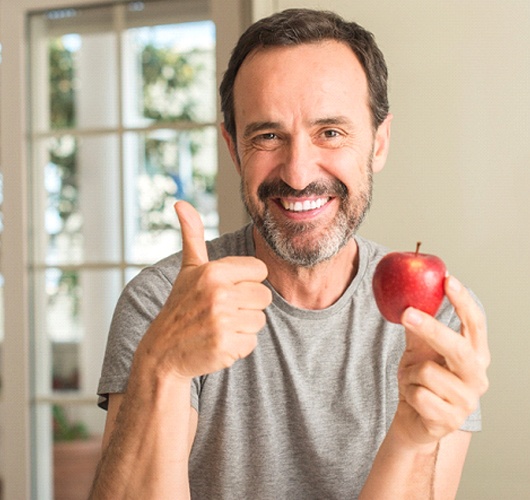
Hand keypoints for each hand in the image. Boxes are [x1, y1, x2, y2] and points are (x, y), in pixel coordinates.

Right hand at [138, 201, 271, 378]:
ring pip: (259, 320)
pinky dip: (237, 346)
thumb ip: (192, 235)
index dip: (246, 282)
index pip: (259, 271)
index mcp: (213, 271)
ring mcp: (222, 321)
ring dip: (243, 327)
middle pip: (264, 296)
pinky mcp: (225, 345)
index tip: (227, 290)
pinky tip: (217, 342)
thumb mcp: (188, 270)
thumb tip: (180, 203)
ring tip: (218, 326)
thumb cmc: (181, 307)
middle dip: (247, 305)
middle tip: (221, 311)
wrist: (162, 353)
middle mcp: (218, 294)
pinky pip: (251, 342)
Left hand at [394, 275, 489, 445]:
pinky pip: (419, 395)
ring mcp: (466, 401)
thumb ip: (419, 328)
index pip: (475, 324)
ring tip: (412, 382)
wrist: (413, 419)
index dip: (463, 301)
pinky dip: (408, 393)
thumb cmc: (421, 382)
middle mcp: (477, 377)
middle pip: (457, 347)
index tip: (448, 280)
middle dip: (431, 329)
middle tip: (407, 312)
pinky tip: (415, 401)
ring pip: (427, 372)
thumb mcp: (419, 351)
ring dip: (409, 374)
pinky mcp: (450, 420)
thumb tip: (411, 297)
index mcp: (474, 355)